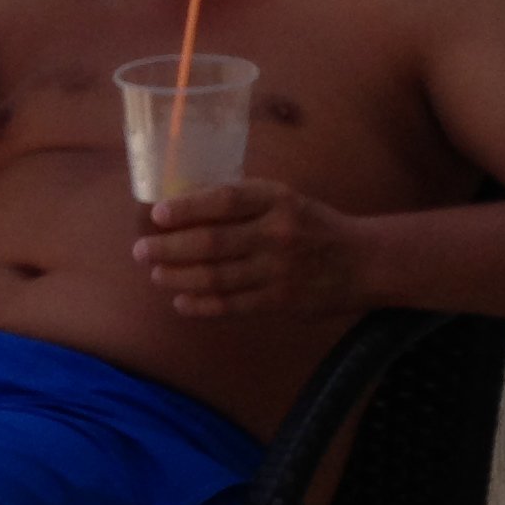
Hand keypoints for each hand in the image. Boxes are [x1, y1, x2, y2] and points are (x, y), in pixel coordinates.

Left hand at [133, 180, 370, 316]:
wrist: (363, 262)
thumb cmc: (314, 225)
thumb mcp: (286, 199)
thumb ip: (245, 202)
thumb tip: (187, 205)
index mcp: (277, 200)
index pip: (225, 200)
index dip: (188, 208)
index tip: (158, 214)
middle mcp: (276, 234)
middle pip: (212, 242)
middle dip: (169, 248)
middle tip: (142, 250)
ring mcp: (277, 271)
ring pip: (216, 277)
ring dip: (179, 277)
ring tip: (157, 274)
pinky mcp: (278, 301)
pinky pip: (231, 305)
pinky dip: (201, 305)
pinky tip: (181, 302)